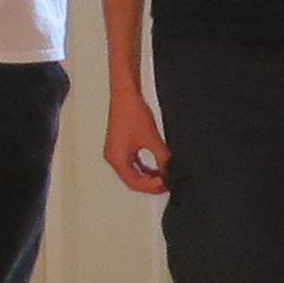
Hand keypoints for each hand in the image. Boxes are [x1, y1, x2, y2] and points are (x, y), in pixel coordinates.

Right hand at [106, 78, 167, 194]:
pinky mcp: (119, 145)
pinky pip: (131, 163)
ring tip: (163, 176)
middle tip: (166, 183)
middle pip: (132, 180)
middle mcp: (113, 158)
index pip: (134, 183)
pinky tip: (155, 167)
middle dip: (150, 184)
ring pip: (132, 173)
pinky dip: (143, 167)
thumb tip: (170, 170)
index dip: (151, 187)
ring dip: (147, 176)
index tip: (165, 183)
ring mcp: (115, 152)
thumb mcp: (152, 139)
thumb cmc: (132, 112)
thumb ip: (162, 158)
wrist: (125, 95)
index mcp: (117, 159)